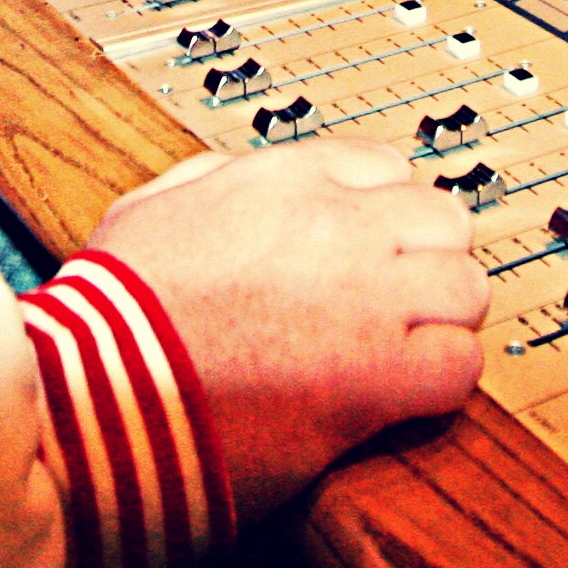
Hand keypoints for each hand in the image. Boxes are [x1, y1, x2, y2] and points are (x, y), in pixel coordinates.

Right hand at [84, 143, 486, 518]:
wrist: (99, 395)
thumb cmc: (108, 317)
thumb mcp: (146, 209)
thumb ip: (206, 180)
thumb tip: (234, 179)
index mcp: (285, 179)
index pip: (387, 169)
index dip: (380, 219)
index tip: (365, 256)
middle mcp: (339, 225)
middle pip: (443, 220)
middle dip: (423, 264)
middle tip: (391, 307)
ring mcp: (368, 298)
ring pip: (468, 287)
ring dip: (441, 322)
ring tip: (400, 355)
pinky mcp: (380, 376)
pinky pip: (461, 365)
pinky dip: (441, 384)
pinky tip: (402, 398)